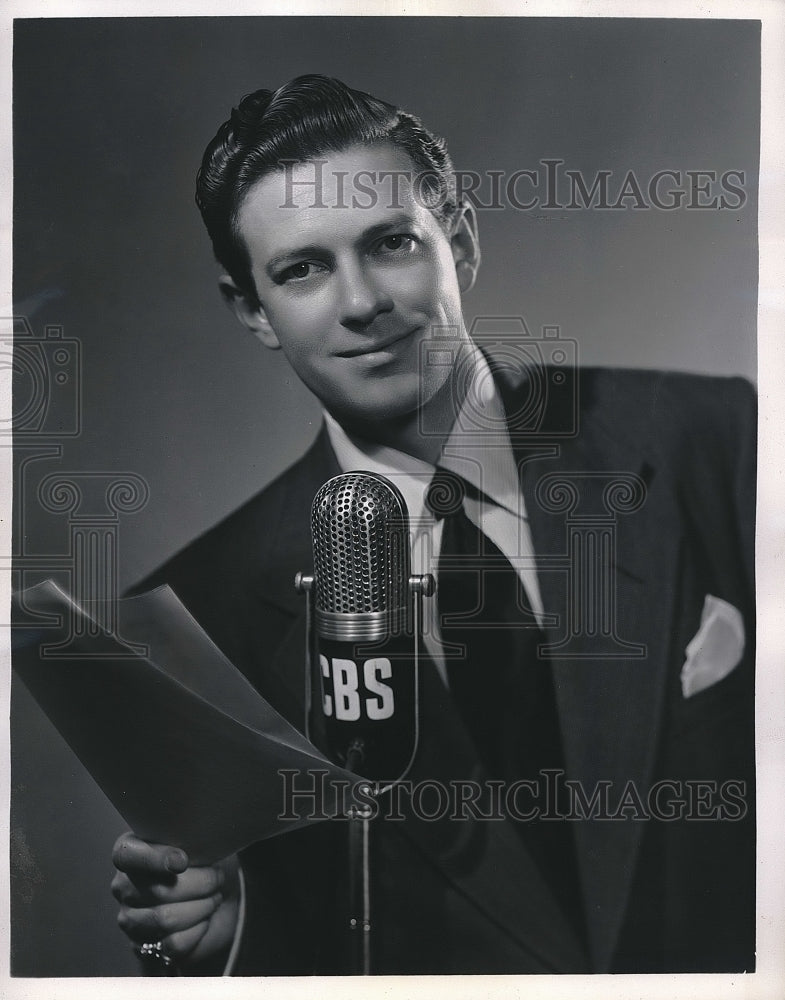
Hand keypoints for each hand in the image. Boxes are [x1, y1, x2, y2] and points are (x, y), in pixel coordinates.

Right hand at [111, 832, 240, 972]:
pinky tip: (205, 919)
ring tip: (214, 897)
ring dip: (202, 906)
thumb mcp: (202, 842)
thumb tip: (188, 855)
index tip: (183, 861)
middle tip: (218, 877)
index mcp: (132, 852)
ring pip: (166, 918)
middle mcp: (124, 886)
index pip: (125, 854)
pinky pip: (174, 943)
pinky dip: (198, 929)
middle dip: (200, 883)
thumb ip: (191, 839)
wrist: (218, 899)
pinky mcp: (145, 947)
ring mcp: (131, 919)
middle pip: (158, 890)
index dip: (153, 859)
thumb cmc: (207, 863)